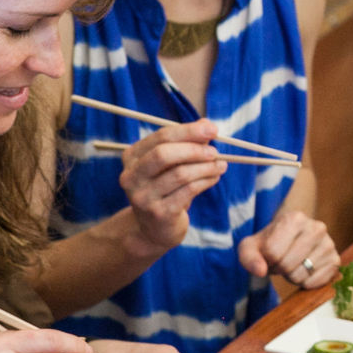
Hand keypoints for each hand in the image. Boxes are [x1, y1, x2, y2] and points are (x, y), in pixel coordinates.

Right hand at [116, 120, 225, 250]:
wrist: (155, 228)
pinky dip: (206, 181)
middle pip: (164, 154)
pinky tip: (214, 178)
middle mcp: (131, 176)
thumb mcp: (172, 165)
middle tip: (216, 152)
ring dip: (206, 167)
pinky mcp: (158, 213)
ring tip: (221, 165)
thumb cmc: (166, 189)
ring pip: (180, 174)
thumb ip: (187, 144)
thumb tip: (207, 124)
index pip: (161, 137)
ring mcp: (143, 196)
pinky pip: (188, 191)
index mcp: (132, 157)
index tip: (213, 128)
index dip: (189, 131)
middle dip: (194, 150)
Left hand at [237, 208, 337, 287]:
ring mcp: (329, 244)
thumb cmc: (271, 242)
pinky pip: (314, 283)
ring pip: (300, 276)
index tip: (269, 255)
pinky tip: (305, 270)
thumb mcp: (251, 246)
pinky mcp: (335, 261)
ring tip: (293, 264)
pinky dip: (305, 283)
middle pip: (286, 265)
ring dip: (291, 276)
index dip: (266, 260)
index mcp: (295, 218)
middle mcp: (317, 228)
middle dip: (279, 269)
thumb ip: (248, 257)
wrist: (293, 239)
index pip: (272, 252)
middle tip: (281, 261)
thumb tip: (260, 271)